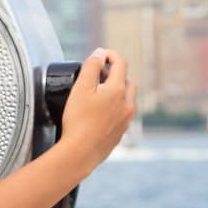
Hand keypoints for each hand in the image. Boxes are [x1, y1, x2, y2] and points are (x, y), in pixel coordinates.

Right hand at [59, 48, 136, 174]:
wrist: (81, 152)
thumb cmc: (79, 121)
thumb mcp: (80, 88)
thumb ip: (91, 67)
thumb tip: (99, 54)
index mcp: (118, 90)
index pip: (120, 63)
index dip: (110, 55)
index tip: (100, 55)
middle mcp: (127, 104)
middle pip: (127, 81)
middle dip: (115, 74)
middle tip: (98, 74)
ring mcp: (126, 120)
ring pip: (127, 99)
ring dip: (117, 92)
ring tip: (100, 93)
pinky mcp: (120, 133)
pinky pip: (123, 114)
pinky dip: (115, 107)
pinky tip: (100, 113)